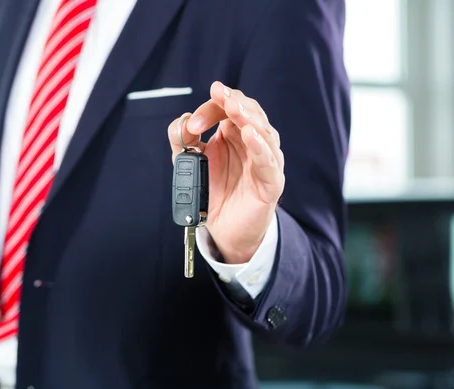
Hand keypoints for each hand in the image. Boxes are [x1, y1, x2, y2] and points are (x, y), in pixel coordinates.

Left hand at [168, 81, 284, 263]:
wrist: (224, 228)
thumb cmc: (214, 191)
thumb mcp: (190, 162)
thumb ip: (182, 141)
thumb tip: (182, 123)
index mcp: (234, 132)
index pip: (228, 107)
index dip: (210, 109)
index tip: (192, 124)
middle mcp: (253, 141)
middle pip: (249, 111)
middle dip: (232, 102)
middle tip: (219, 95)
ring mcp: (265, 159)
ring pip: (262, 131)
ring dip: (247, 117)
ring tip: (234, 108)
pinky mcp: (271, 181)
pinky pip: (267, 161)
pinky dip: (259, 146)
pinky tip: (248, 134)